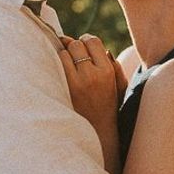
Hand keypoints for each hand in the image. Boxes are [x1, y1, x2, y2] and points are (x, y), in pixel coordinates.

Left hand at [59, 34, 120, 173]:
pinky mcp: (62, 89)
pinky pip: (54, 66)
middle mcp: (91, 75)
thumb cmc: (109, 106)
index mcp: (107, 71)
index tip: (83, 47)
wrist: (96, 132)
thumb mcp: (119, 86)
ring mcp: (75, 82)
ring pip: (63, 54)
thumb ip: (115, 66)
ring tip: (66, 66)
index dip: (86, 41)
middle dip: (73, 47)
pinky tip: (57, 71)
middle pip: (76, 44)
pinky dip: (54, 65)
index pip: (92, 41)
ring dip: (63, 56)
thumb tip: (103, 49)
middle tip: (73, 55)